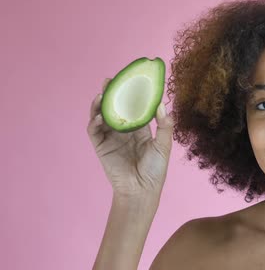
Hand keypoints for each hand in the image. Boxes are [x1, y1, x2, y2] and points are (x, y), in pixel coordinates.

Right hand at [86, 78, 174, 201]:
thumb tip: (162, 104)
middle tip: (110, 80)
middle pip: (115, 108)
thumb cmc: (155, 170)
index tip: (131, 80)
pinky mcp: (101, 147)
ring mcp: (111, 138)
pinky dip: (94, 122)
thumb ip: (165, 126)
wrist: (142, 190)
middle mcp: (124, 131)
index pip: (133, 107)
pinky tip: (100, 116)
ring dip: (99, 104)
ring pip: (102, 116)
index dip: (131, 94)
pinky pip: (94, 131)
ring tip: (102, 93)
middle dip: (112, 94)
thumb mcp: (164, 145)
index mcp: (140, 129)